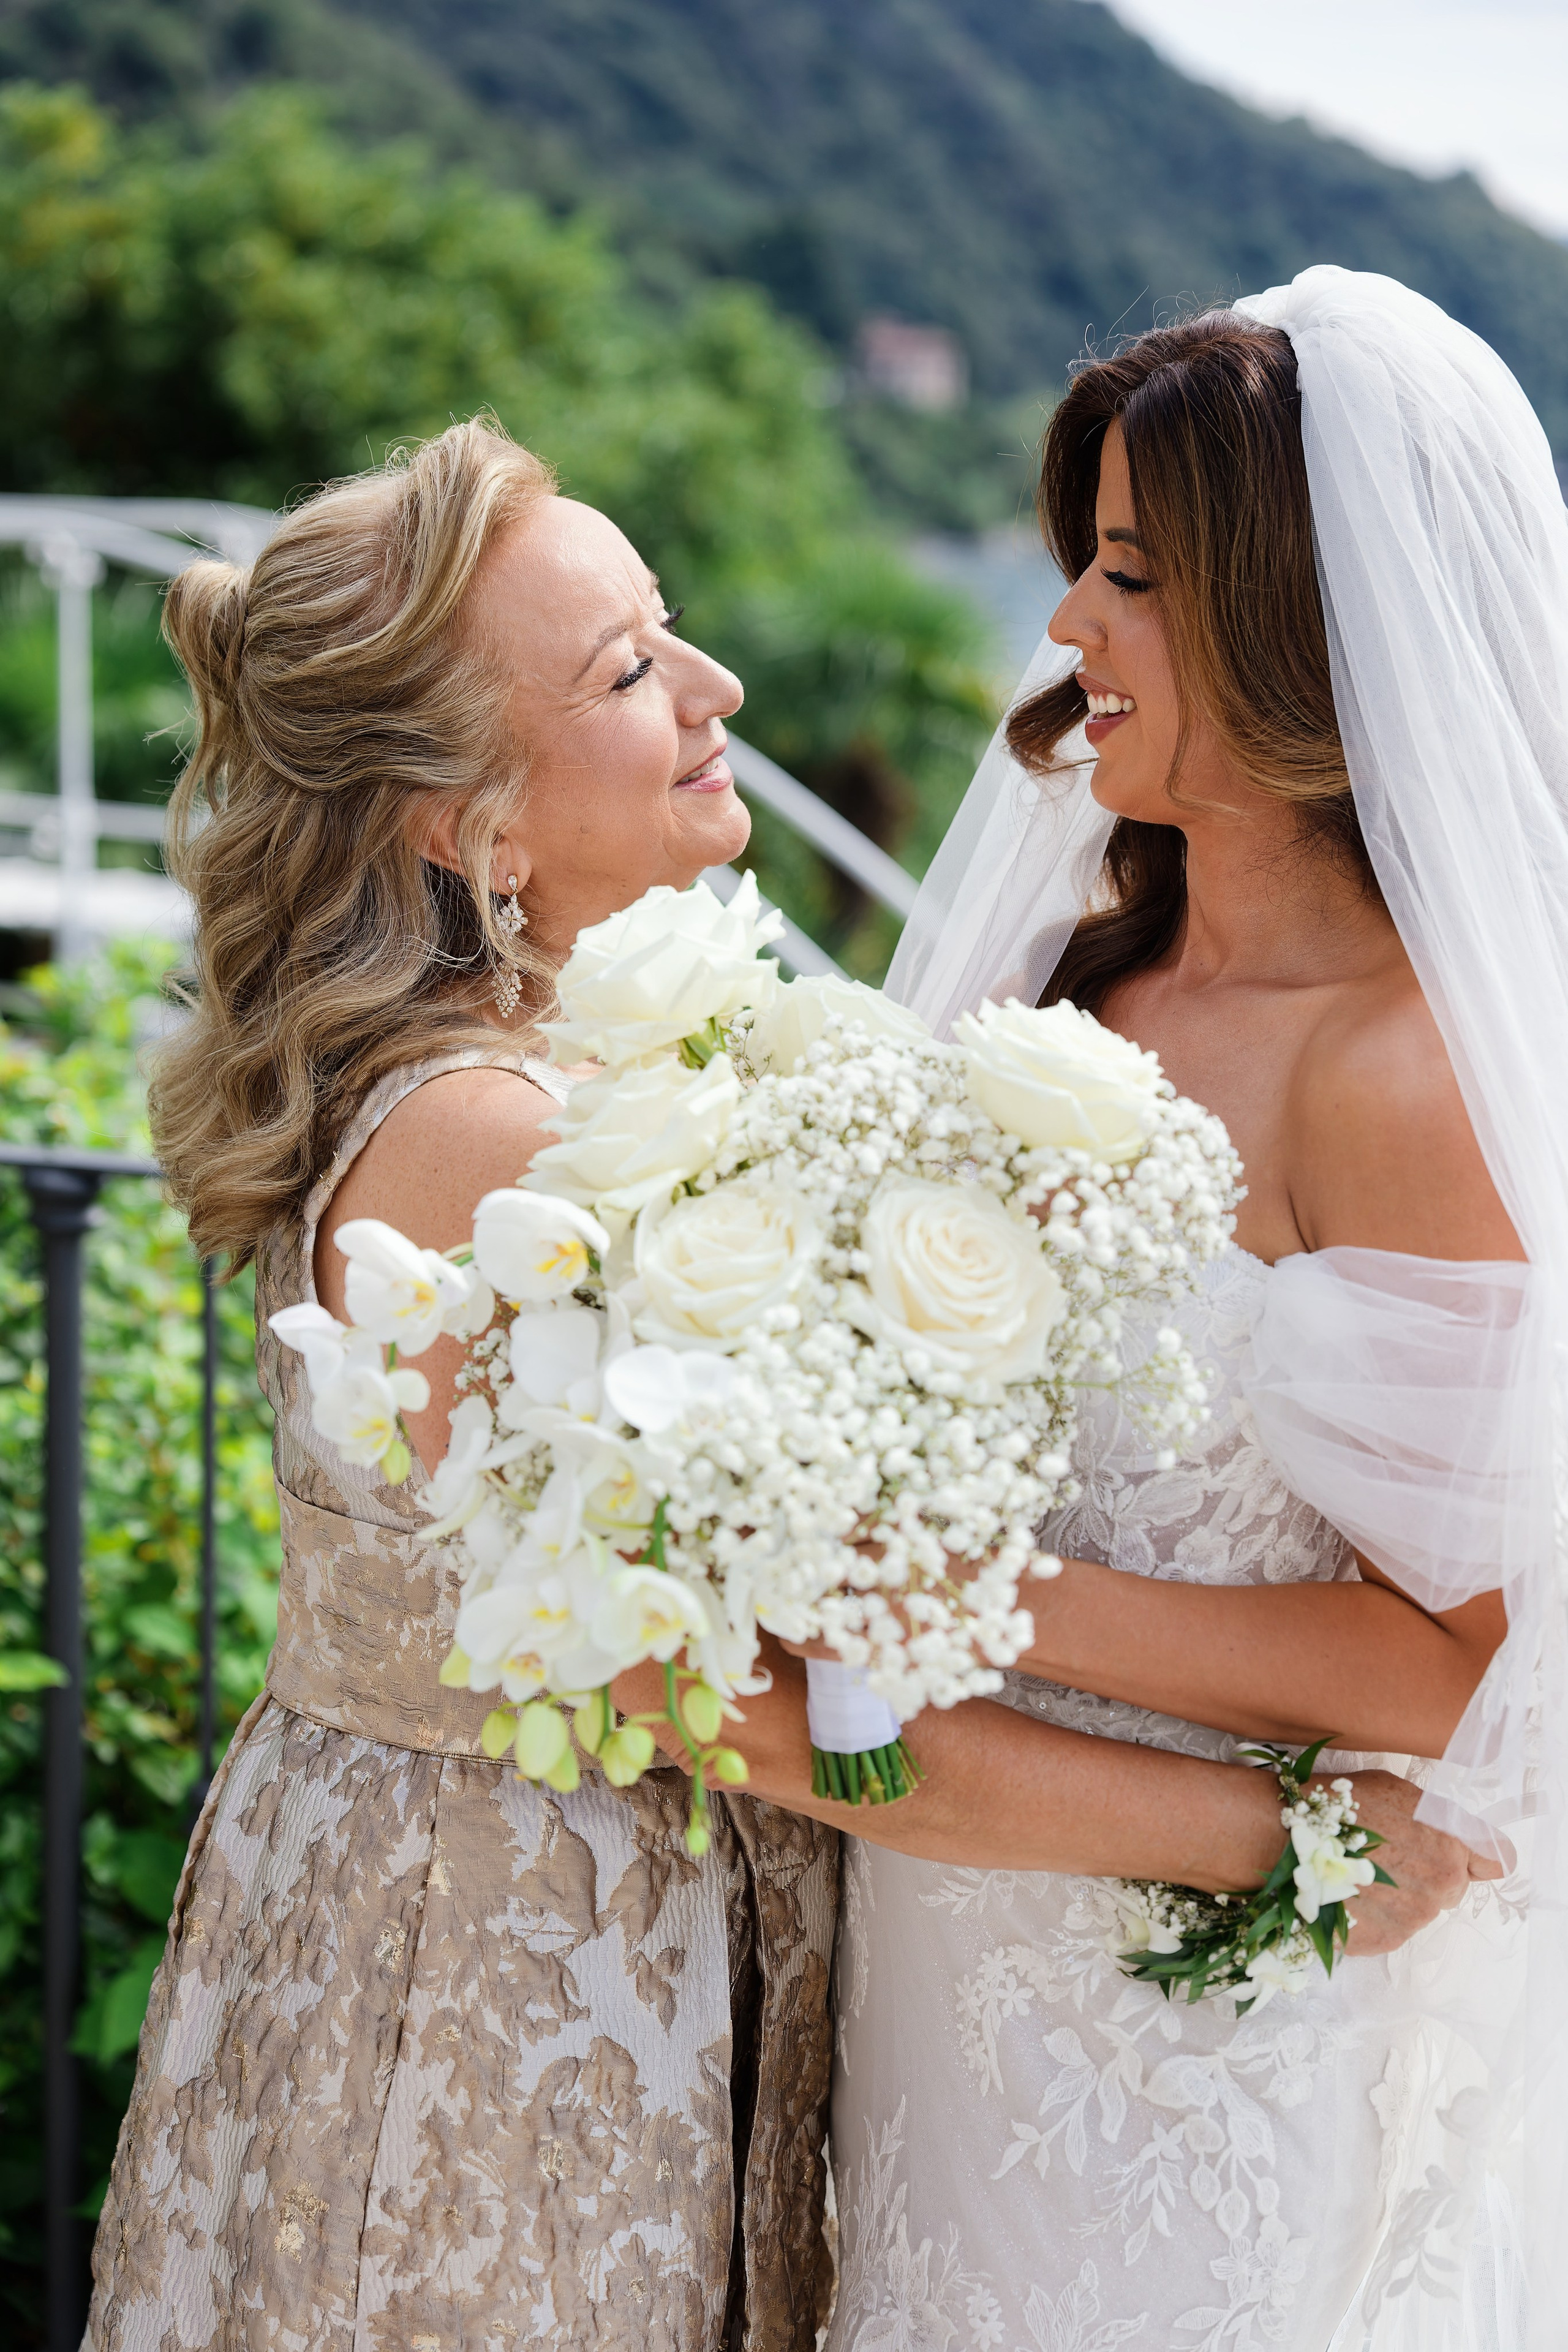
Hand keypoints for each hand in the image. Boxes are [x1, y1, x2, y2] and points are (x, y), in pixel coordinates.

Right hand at [1335, 1769, 1501, 1956]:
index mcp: (1448, 1843)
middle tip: (1387, 1858)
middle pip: (1451, 1888)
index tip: (1463, 1857)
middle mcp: (1439, 1885)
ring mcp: (1412, 1919)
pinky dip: (1373, 1917)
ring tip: (1358, 1875)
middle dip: (1428, 1876)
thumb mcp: (1395, 1791)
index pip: (1495, 1861)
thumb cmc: (1337, 1805)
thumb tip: (1452, 1841)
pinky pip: (1390, 1930)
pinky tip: (1347, 1896)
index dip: (1478, 1858)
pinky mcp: (1382, 1941)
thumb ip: (1435, 1820)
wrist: (1281, 1838)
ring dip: (1398, 1897)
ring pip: (1419, 1911)